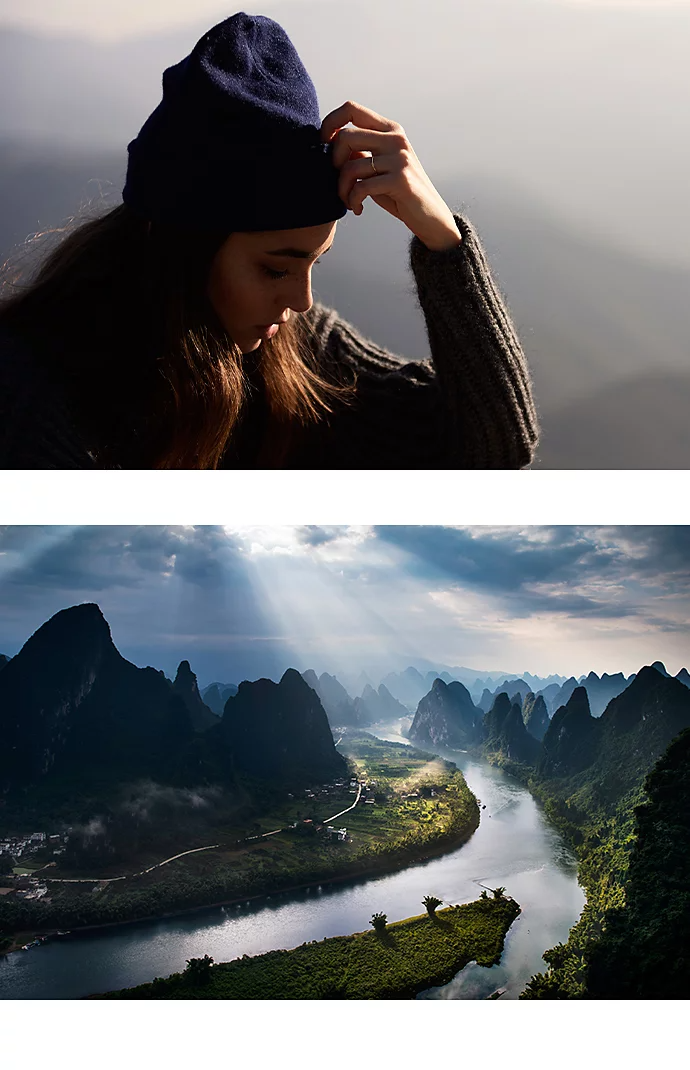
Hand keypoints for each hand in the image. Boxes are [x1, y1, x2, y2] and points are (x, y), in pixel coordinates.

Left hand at [320, 100, 461, 250]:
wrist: (429, 216)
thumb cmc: (398, 193)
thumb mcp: (379, 166)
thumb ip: (360, 152)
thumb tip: (330, 141)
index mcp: (390, 129)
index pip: (351, 109)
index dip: (330, 124)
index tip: (324, 145)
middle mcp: (396, 139)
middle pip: (345, 136)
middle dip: (333, 162)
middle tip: (340, 181)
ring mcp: (400, 158)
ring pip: (350, 166)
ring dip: (341, 188)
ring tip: (348, 200)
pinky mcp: (400, 180)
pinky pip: (361, 187)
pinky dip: (352, 201)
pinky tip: (357, 209)